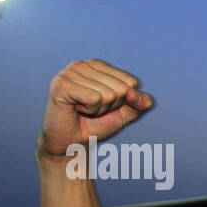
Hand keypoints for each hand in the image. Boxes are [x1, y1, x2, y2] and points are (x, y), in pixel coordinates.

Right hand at [37, 59, 153, 163]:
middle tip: (92, 109)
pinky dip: (90, 110)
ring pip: (108, 94)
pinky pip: (94, 98)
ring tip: (83, 109)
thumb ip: (139, 104)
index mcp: (98, 65)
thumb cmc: (95, 124)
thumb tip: (145, 98)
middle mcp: (83, 64)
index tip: (103, 105)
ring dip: (99, 109)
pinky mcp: (62, 84)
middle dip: (110, 106)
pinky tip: (76, 108)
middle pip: (121, 88)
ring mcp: (70, 72)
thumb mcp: (124, 113)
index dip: (122, 100)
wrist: (72, 142)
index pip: (131, 82)